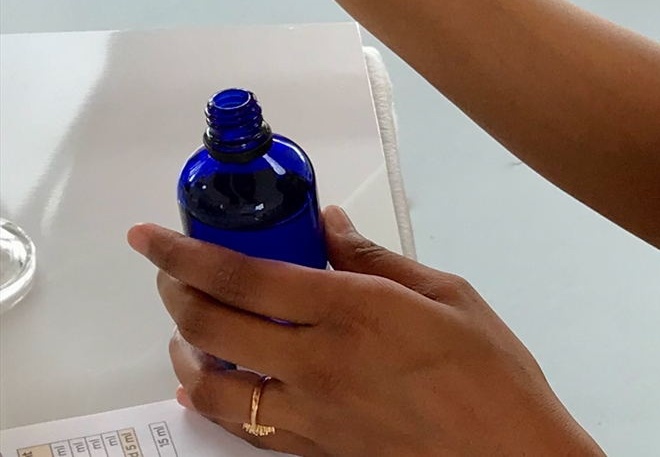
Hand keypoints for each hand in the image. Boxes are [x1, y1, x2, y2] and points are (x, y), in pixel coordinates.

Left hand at [127, 208, 604, 456]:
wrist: (509, 456)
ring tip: (191, 327)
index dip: (184, 252)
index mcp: (353, 311)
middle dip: (176, 293)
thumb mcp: (447, 293)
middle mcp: (318, 363)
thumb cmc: (491, 373)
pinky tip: (212, 387)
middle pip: (209, 327)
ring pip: (210, 386)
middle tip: (174, 273)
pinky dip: (211, 402)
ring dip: (185, 351)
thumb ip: (375, 259)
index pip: (241, 276)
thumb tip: (327, 225)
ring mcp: (310, 413)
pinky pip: (241, 427)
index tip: (151, 236)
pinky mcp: (313, 449)